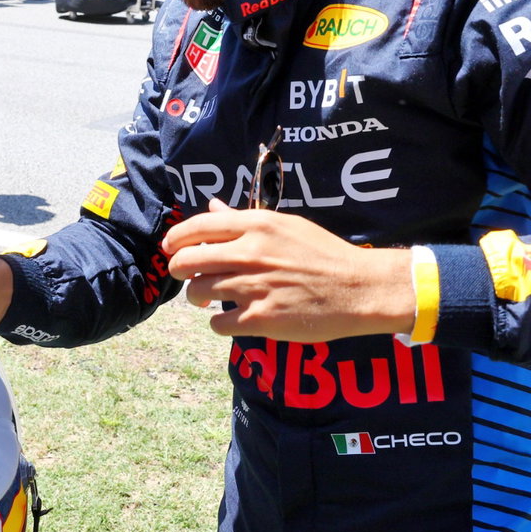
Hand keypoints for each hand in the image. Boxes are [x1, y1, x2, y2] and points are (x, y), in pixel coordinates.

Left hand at [162, 199, 415, 341]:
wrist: (358, 288)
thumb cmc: (324, 254)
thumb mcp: (285, 225)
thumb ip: (244, 219)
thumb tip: (212, 207)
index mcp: (255, 226)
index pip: (197, 227)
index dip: (176, 239)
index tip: (172, 248)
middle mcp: (249, 253)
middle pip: (186, 261)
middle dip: (180, 270)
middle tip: (190, 276)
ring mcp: (252, 287)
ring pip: (198, 292)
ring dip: (199, 297)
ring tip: (211, 298)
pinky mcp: (260, 319)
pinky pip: (217, 324)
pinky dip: (218, 323)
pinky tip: (231, 319)